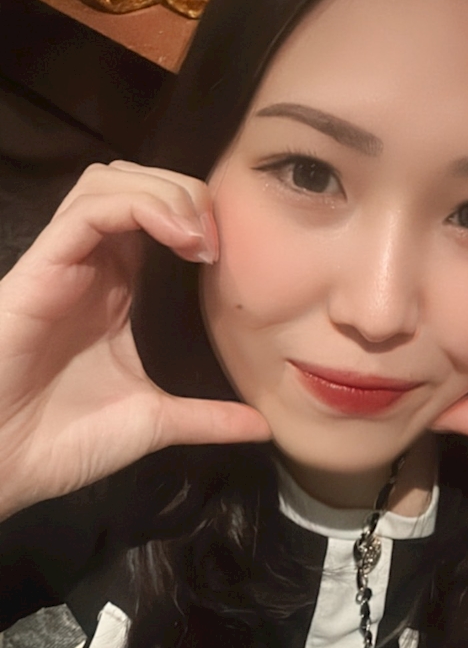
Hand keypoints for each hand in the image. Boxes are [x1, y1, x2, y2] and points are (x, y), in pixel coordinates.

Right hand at [0, 161, 270, 519]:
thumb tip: (262, 426)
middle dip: (184, 192)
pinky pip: (86, 210)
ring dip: (163, 193)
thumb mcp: (153, 421)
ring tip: (197, 236)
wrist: (6, 464)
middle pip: (134, 183)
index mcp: (115, 290)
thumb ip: (206, 417)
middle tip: (216, 239)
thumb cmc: (63, 441)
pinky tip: (175, 236)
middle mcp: (90, 266)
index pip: (154, 216)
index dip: (196, 216)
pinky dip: (137, 207)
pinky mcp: (41, 268)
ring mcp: (64, 263)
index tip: (228, 256)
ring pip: (109, 182)